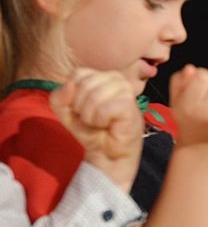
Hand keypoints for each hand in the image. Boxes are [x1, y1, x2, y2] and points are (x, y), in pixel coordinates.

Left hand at [50, 68, 142, 191]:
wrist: (106, 152)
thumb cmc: (90, 129)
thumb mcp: (65, 111)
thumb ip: (59, 96)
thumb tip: (69, 86)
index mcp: (103, 75)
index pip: (78, 74)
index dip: (73, 95)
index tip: (82, 108)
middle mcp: (117, 78)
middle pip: (84, 85)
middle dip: (81, 107)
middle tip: (92, 118)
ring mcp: (126, 90)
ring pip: (93, 97)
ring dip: (90, 116)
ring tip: (100, 122)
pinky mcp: (130, 105)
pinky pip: (103, 110)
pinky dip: (100, 121)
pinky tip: (108, 124)